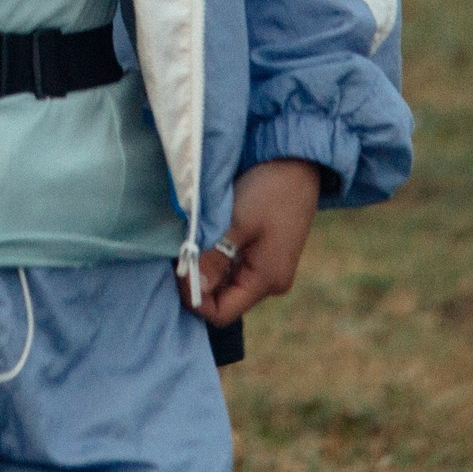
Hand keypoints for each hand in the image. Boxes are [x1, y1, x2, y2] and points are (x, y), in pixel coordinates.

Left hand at [187, 158, 322, 327]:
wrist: (297, 160)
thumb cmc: (270, 190)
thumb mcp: (236, 224)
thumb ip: (213, 259)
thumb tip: (193, 289)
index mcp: (267, 281)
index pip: (221, 313)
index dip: (194, 298)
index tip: (176, 269)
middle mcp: (271, 281)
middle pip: (223, 298)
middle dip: (197, 281)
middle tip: (177, 253)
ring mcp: (269, 267)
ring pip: (226, 281)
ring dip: (205, 265)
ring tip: (190, 241)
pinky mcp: (265, 251)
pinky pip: (234, 265)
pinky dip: (215, 255)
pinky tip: (205, 236)